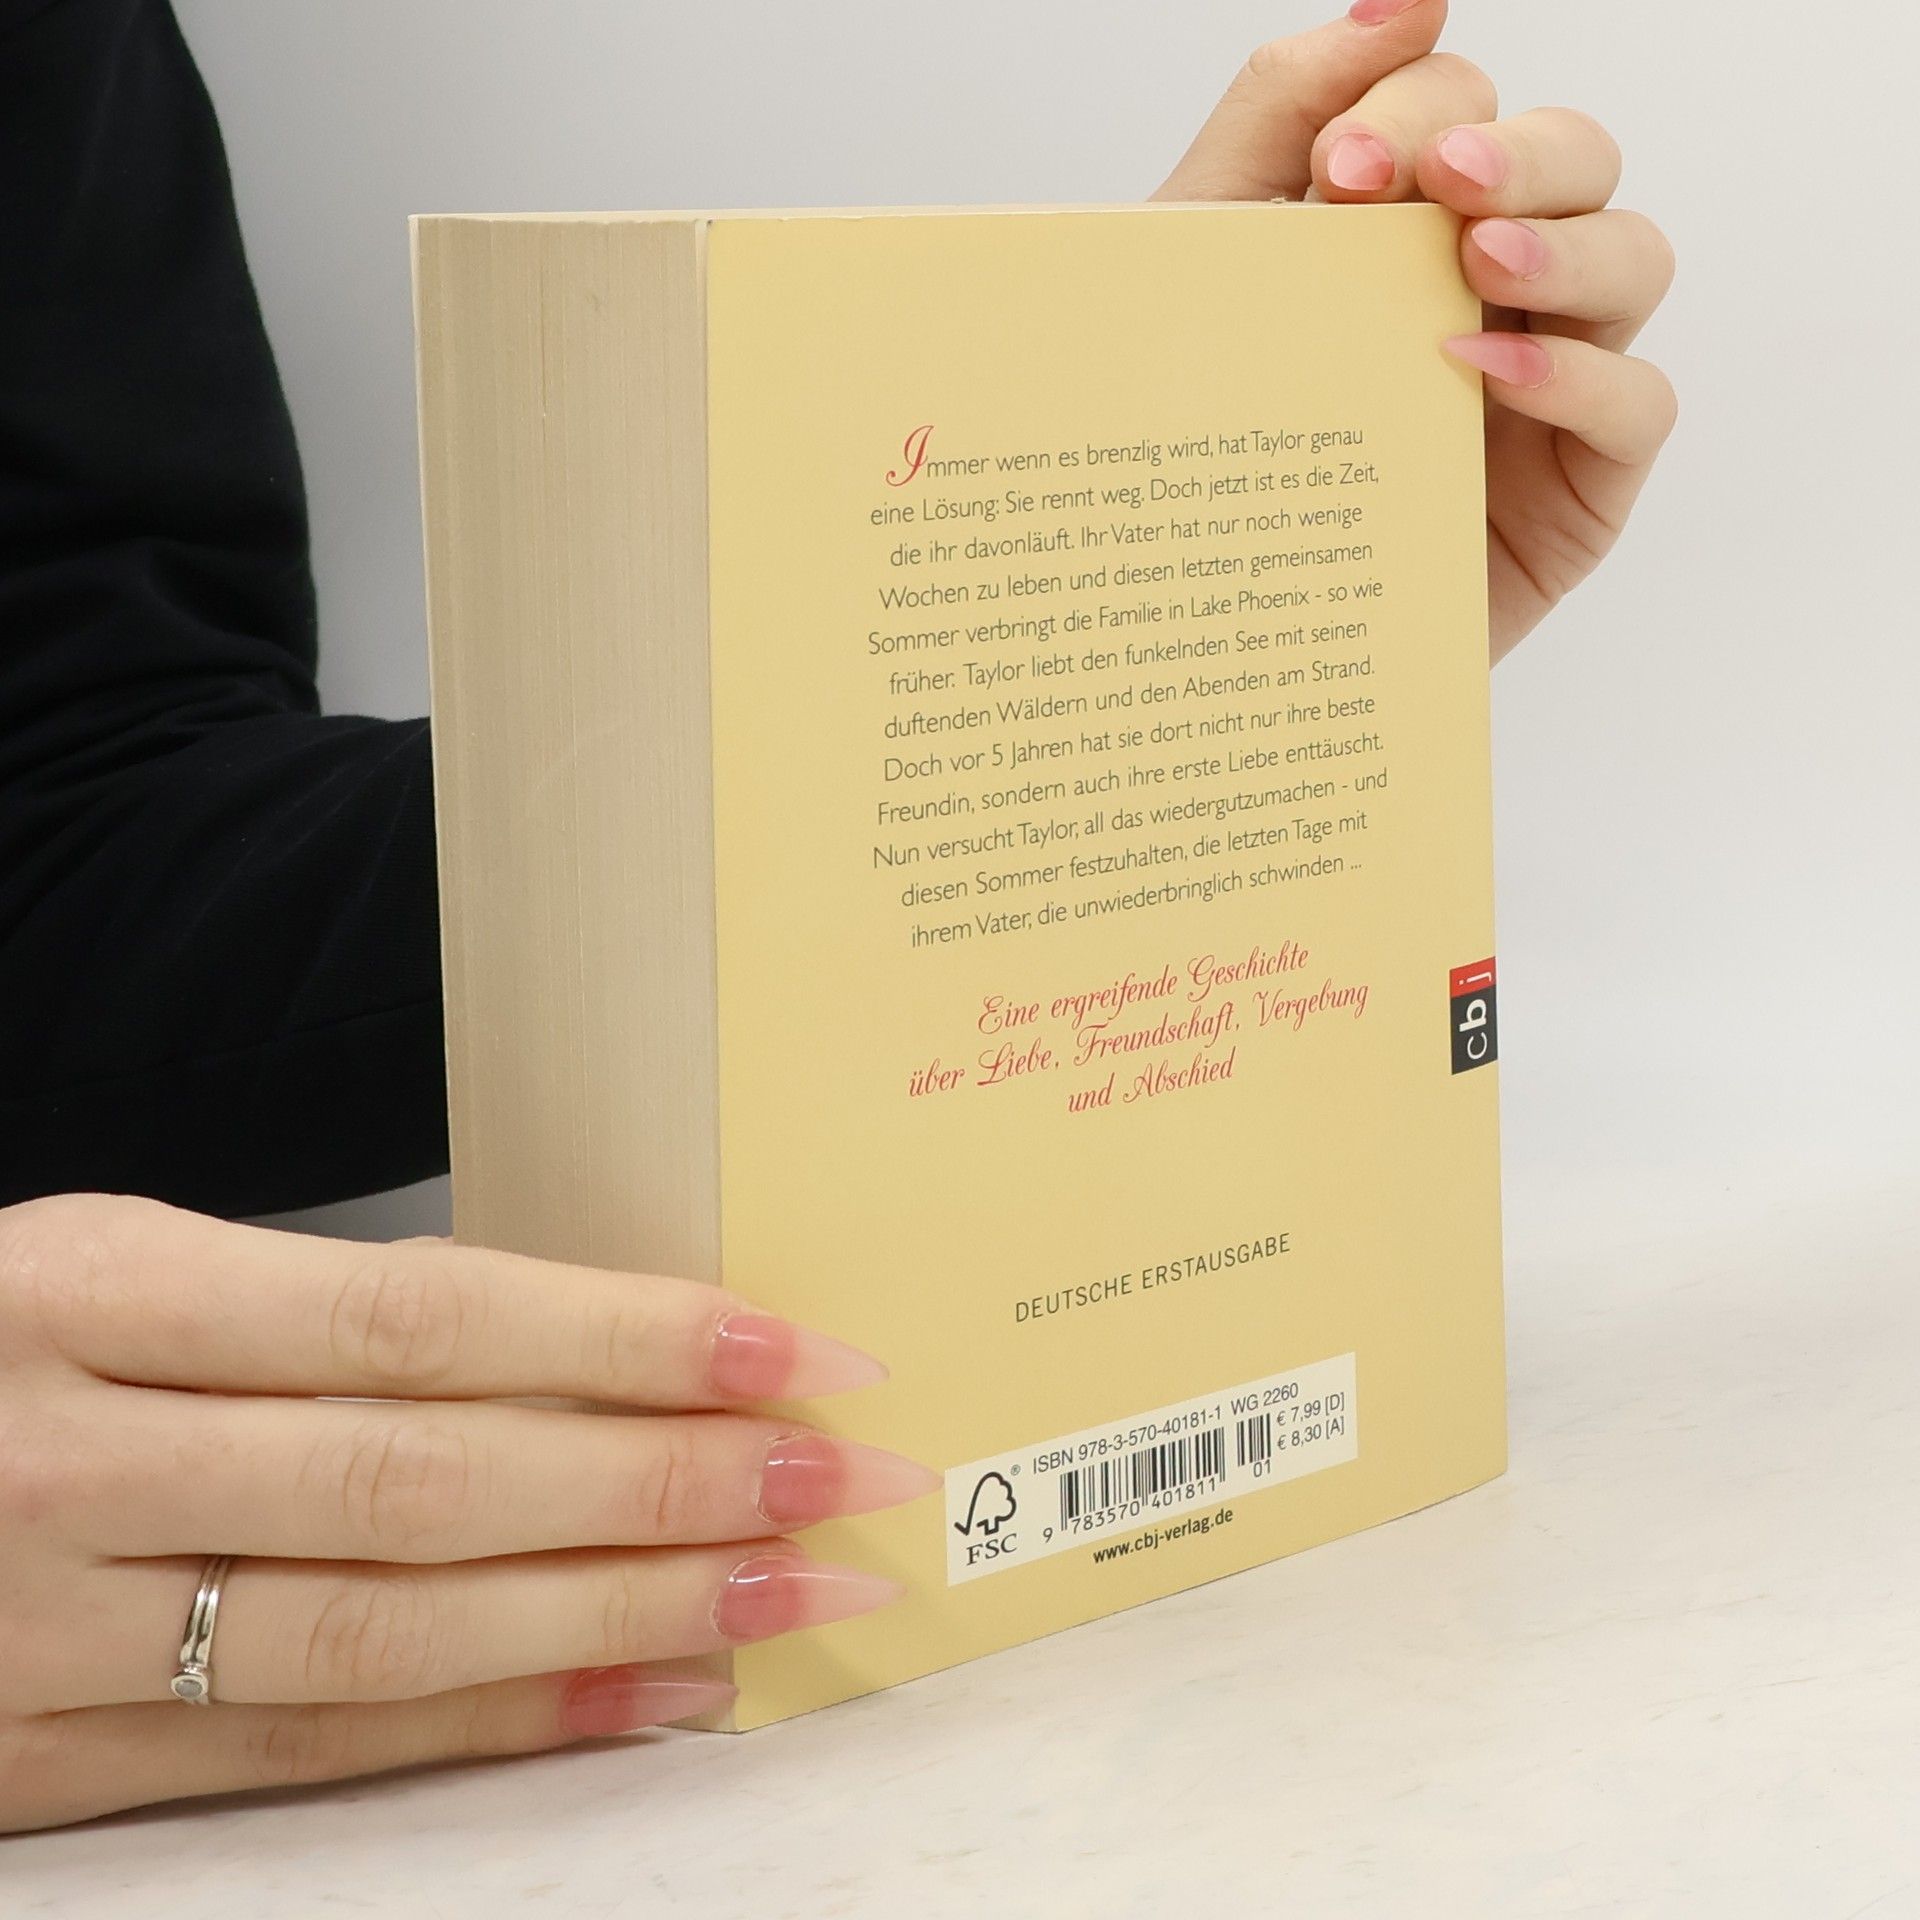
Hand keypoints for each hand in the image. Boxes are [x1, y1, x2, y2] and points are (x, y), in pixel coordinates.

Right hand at [0, 1194, 929, 1831]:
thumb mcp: (117, 1272)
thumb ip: (316, 1317)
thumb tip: (585, 1357)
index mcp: (95, 1288)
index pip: (420, 1318)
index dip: (622, 1341)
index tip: (790, 1350)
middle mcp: (73, 1463)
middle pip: (430, 1483)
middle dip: (667, 1484)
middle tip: (846, 1478)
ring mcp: (49, 1631)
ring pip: (390, 1633)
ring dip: (623, 1617)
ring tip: (794, 1594)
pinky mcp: (49, 1761)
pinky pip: (314, 1752)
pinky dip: (506, 1728)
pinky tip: (655, 1695)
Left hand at [1153, 0, 1677, 661]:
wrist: (1202, 631)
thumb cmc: (1207, 450)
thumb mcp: (1207, 270)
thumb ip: (1280, 117)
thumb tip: (1403, 0)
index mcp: (1411, 229)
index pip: (1466, 110)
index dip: (1421, 112)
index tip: (1341, 167)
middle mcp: (1495, 287)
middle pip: (1576, 160)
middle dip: (1515, 151)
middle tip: (1438, 182)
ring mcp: (1549, 382)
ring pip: (1634, 257)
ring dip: (1565, 242)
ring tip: (1475, 260)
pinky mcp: (1580, 485)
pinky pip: (1638, 401)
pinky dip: (1578, 375)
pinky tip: (1482, 372)